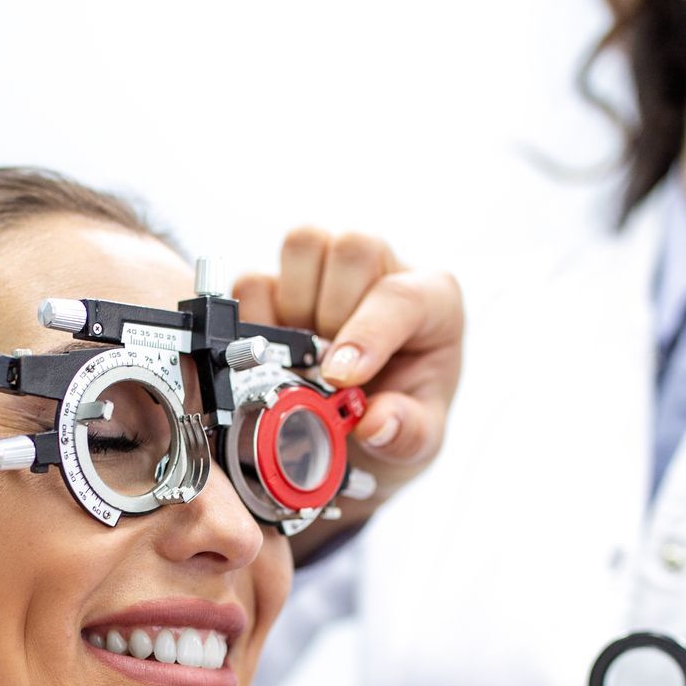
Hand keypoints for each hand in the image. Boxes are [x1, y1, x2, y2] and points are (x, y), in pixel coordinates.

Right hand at [232, 230, 461, 556]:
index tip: (341, 377)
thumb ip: (407, 432)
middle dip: (333, 315)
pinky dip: (258, 322)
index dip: (367, 334)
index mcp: (431, 300)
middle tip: (330, 368)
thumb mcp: (418, 440)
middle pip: (353, 249)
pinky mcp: (279, 284)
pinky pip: (254, 282)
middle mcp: (382, 271)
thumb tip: (375, 422)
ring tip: (307, 356)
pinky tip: (280, 355)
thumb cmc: (401, 414)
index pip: (400, 295)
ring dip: (296, 308)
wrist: (364, 426)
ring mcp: (328, 271)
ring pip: (304, 246)